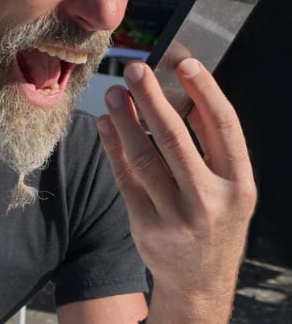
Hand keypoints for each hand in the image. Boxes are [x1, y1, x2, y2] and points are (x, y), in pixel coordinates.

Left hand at [97, 58, 256, 322]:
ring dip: (126, 119)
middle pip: (176, 138)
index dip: (205, 91)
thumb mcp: (230, 186)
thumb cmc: (216, 221)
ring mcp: (175, 216)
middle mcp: (209, 200)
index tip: (185, 62)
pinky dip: (113, 146)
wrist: (199, 281)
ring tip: (114, 92)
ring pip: (144, 157)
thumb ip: (213, 144)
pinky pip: (125, 177)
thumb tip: (187, 94)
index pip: (224, 127)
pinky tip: (107, 123)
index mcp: (238, 183)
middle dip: (152, 98)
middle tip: (135, 69)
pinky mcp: (146, 225)